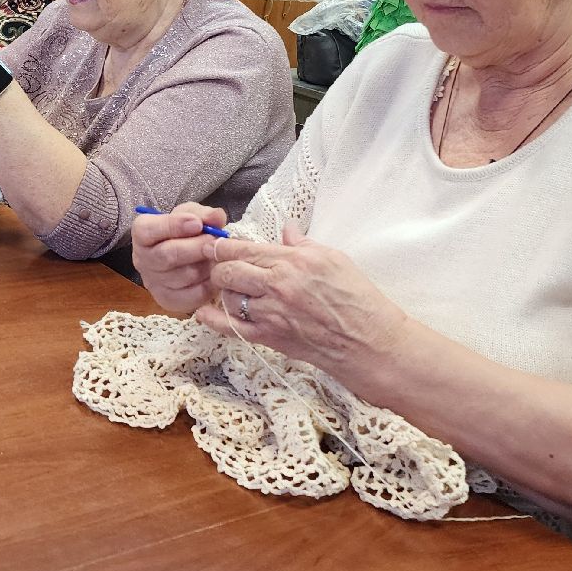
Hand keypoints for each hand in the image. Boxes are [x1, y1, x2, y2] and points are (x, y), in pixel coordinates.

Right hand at [133, 203, 227, 313]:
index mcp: (142, 233)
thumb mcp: (192, 215)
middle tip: (214, 241)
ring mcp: (153, 283)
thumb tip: (216, 216)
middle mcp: (142, 259)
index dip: (173, 226)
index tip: (197, 223)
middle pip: (167, 255)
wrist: (185, 257)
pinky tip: (215, 273)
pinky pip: (192, 295)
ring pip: (183, 276)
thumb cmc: (185, 232)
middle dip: (195, 247)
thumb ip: (204, 214)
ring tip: (217, 257)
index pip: (147, 230)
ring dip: (205, 266)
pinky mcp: (168, 300)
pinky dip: (209, 284)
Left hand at [196, 226, 409, 378]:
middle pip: (228, 270)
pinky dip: (214, 320)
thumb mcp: (334, 258)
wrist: (367, 342)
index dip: (223, 245)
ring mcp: (271, 313)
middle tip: (218, 266)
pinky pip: (232, 328)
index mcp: (293, 260)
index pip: (244, 248)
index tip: (215, 244)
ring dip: (224, 291)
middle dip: (218, 266)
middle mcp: (278, 285)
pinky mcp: (269, 337)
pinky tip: (204, 313)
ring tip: (229, 288)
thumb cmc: (357, 298)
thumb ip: (303, 243)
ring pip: (228, 296)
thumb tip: (286, 229)